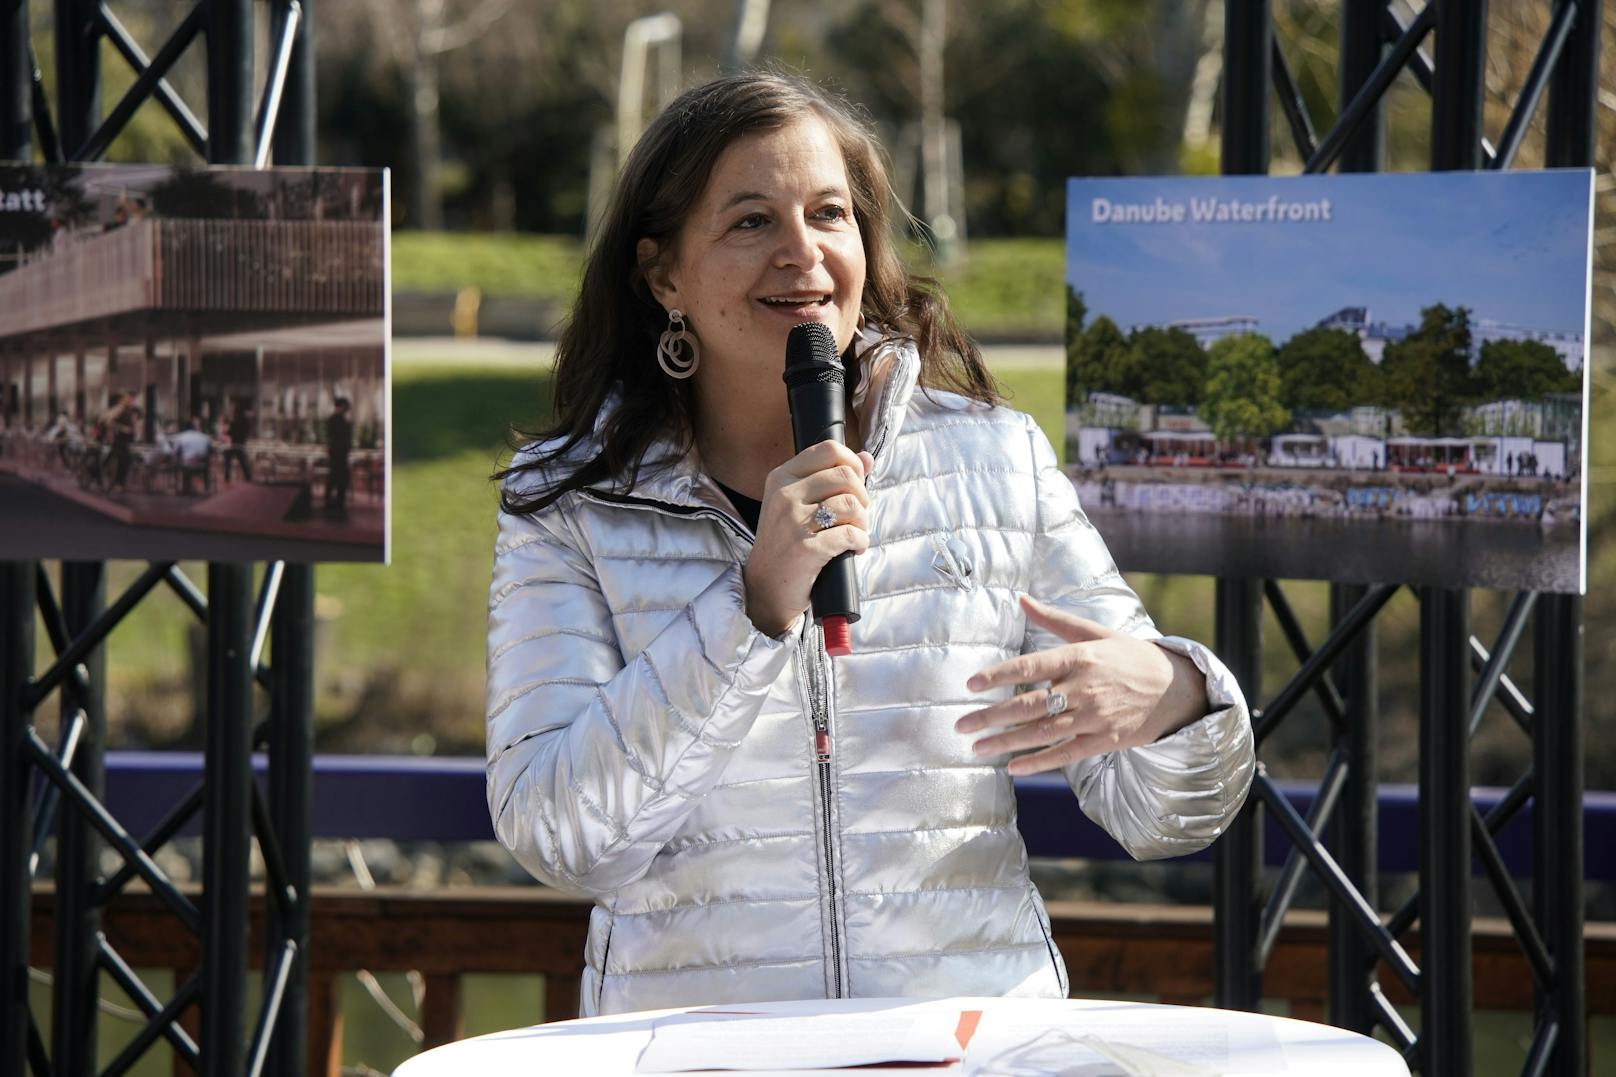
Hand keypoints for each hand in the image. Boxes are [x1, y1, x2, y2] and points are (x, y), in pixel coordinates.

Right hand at [742, 441, 874, 635]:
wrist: (765, 588)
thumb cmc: (786, 544)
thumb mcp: (799, 504)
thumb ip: (831, 478)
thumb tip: (866, 457)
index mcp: (782, 477)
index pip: (829, 449)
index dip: (852, 464)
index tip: (855, 485)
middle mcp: (785, 495)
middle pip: (845, 475)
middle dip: (862, 496)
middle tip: (856, 516)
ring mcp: (793, 521)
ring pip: (851, 503)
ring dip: (863, 521)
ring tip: (855, 533)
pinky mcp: (806, 548)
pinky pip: (851, 534)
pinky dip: (860, 541)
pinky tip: (854, 548)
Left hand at [955, 595, 1208, 775]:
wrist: (1176, 687)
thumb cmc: (1129, 656)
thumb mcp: (1094, 632)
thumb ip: (1054, 619)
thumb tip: (1020, 599)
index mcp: (1079, 657)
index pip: (1030, 666)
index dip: (998, 675)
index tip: (971, 684)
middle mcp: (1083, 688)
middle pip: (1029, 704)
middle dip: (992, 717)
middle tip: (962, 725)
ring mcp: (1094, 716)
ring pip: (1042, 732)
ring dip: (1007, 742)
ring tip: (977, 748)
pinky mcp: (1104, 740)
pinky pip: (1066, 753)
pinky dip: (1039, 762)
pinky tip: (1014, 768)